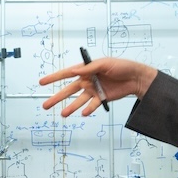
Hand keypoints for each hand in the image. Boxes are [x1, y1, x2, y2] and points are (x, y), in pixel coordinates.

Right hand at [38, 57, 156, 116]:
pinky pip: (92, 105)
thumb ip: (89, 68)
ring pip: (78, 100)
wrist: (135, 78)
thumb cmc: (121, 66)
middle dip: (57, 97)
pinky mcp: (102, 98)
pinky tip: (83, 113)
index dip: (54, 78)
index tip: (42, 82)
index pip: (67, 73)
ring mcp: (94, 90)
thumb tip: (75, 70)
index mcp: (86, 70)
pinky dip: (88, 109)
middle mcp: (87, 81)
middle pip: (69, 90)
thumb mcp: (105, 63)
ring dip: (71, 107)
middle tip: (46, 105)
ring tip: (63, 114)